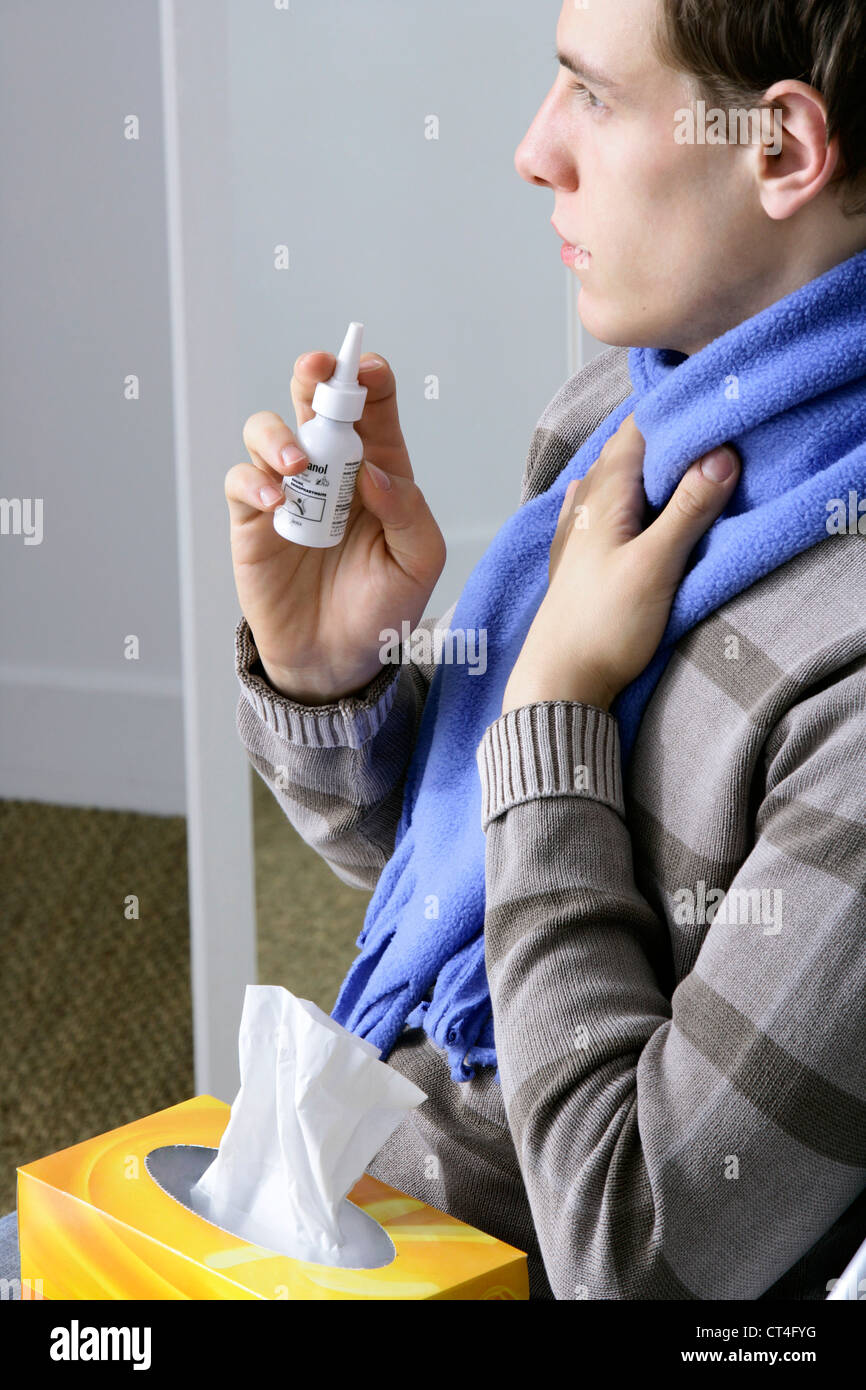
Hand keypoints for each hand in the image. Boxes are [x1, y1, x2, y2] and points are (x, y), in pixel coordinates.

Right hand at [225, 351, 445, 703]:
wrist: (339, 658)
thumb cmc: (384, 607)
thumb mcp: (419, 561)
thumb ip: (408, 510)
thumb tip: (372, 471)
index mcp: (378, 469)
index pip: (373, 407)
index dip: (369, 378)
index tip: (367, 370)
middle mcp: (330, 470)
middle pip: (313, 400)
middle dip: (313, 376)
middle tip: (315, 371)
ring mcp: (289, 492)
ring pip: (267, 432)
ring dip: (278, 434)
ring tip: (297, 463)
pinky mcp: (254, 521)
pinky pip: (242, 482)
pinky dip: (254, 483)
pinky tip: (277, 504)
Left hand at [501, 414, 740, 715]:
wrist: (559, 683)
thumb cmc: (603, 627)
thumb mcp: (656, 564)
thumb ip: (688, 509)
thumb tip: (721, 455)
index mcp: (604, 493)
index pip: (640, 428)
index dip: (677, 414)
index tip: (717, 414)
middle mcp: (585, 503)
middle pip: (630, 452)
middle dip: (670, 443)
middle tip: (717, 442)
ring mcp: (577, 531)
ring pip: (616, 481)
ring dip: (650, 473)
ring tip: (689, 472)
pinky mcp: (579, 560)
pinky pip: (605, 510)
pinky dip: (629, 501)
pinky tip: (630, 505)